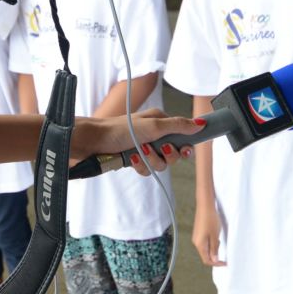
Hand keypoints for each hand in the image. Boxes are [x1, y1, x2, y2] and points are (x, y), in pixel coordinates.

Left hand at [70, 109, 199, 175]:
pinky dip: (140, 166)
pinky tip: (131, 158)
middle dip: (166, 155)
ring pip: (161, 164)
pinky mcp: (135, 160)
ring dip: (150, 160)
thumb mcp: (153, 125)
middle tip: (158, 148)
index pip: (183, 136)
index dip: (186, 145)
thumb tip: (200, 124)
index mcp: (161, 123)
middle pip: (174, 154)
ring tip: (138, 151)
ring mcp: (145, 149)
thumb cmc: (119, 128)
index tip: (186, 150)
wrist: (93, 142)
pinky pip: (147, 170)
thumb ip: (178, 126)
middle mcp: (154, 135)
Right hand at [192, 203, 224, 266]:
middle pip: (205, 255)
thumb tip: (214, 259)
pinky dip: (211, 243)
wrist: (205, 206)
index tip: (224, 263)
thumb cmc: (210, 219)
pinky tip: (216, 236)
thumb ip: (214, 248)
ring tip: (220, 241)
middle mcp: (196, 242)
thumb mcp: (214, 236)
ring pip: (205, 248)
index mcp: (199, 244)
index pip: (206, 260)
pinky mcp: (198, 232)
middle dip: (215, 255)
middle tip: (224, 251)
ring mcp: (196, 237)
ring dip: (213, 248)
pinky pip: (205, 242)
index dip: (216, 263)